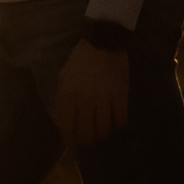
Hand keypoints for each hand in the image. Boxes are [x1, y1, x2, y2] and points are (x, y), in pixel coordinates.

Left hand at [51, 29, 132, 152]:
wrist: (102, 42)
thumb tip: (64, 121)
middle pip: (86, 133)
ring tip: (101, 132)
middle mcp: (85, 101)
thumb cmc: (80, 60)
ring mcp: (104, 99)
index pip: (67, 127)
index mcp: (68, 96)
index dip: (69, 139)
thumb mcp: (64, 77)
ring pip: (104, 130)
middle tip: (88, 139)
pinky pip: (120, 120)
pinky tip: (115, 123)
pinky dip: (117, 125)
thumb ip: (63, 99)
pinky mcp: (120, 96)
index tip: (72, 141)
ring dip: (102, 135)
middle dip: (86, 140)